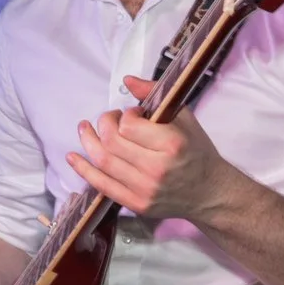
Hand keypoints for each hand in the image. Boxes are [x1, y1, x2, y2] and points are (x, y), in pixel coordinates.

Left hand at [64, 74, 246, 222]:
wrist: (210, 192)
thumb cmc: (197, 151)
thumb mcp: (184, 118)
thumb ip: (155, 95)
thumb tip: (127, 80)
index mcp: (171, 144)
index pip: (129, 125)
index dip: (125, 115)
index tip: (133, 114)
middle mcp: (157, 169)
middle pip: (112, 142)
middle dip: (104, 124)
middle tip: (109, 119)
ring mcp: (145, 189)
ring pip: (103, 162)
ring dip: (88, 142)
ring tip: (84, 129)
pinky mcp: (137, 204)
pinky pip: (102, 186)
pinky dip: (83, 170)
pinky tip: (73, 157)